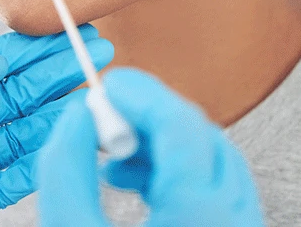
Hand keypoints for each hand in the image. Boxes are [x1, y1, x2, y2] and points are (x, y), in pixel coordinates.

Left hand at [0, 28, 113, 226]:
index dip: (31, 48)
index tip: (68, 30)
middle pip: (12, 95)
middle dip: (55, 74)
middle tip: (97, 54)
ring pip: (15, 135)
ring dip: (55, 114)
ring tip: (92, 92)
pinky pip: (3, 182)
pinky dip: (36, 163)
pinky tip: (63, 142)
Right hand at [36, 68, 264, 226]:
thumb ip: (65, 170)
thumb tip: (78, 114)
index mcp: (200, 217)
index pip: (182, 126)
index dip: (141, 95)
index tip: (105, 87)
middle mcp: (235, 220)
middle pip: (202, 136)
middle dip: (149, 118)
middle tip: (105, 119)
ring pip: (213, 159)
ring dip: (161, 144)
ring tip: (113, 159)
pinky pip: (218, 188)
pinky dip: (177, 172)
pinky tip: (134, 183)